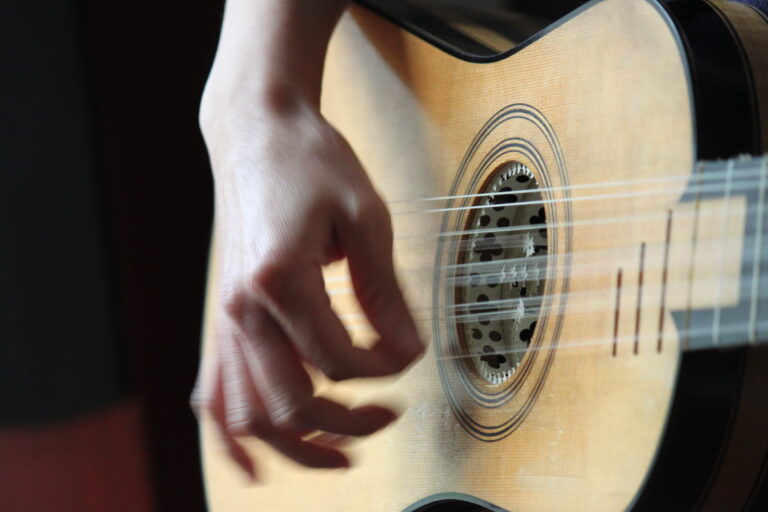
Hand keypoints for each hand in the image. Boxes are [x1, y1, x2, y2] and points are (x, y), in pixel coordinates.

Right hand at [192, 86, 423, 478]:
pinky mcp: (224, 318)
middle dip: (348, 423)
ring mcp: (226, 318)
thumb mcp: (366, 218)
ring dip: (296, 447)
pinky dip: (233, 439)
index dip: (386, 368)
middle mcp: (242, 309)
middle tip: (388, 416)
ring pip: (250, 415)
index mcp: (278, 280)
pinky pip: (215, 394)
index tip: (410, 352)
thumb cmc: (309, 161)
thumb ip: (385, 293)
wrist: (257, 132)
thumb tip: (410, 349)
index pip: (340, 359)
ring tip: (340, 455)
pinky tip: (253, 465)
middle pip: (293, 403)